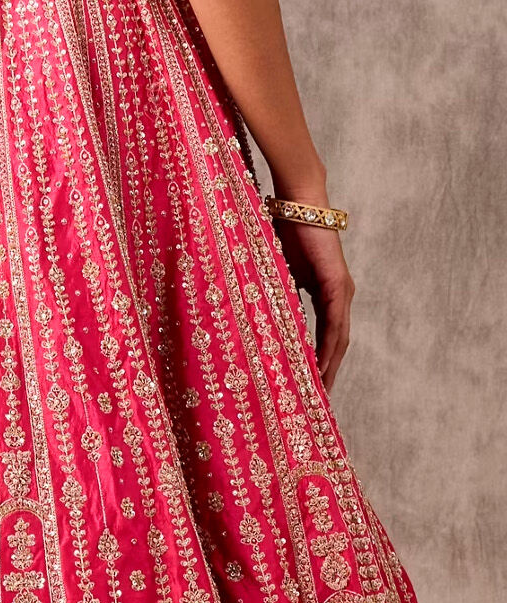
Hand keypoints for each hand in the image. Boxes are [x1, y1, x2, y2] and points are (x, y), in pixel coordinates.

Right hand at [273, 218, 354, 393]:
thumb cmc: (284, 228)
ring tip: (320, 390)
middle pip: (337, 342)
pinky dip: (329, 347)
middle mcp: (339, 294)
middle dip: (328, 371)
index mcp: (326, 291)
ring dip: (330, 365)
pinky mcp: (337, 285)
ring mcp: (341, 290)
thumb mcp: (278, 271)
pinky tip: (321, 365)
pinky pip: (334, 324)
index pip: (326, 333)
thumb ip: (278, 293)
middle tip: (317, 399)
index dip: (321, 359)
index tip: (311, 383)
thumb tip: (262, 316)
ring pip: (339, 338)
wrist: (297, 203)